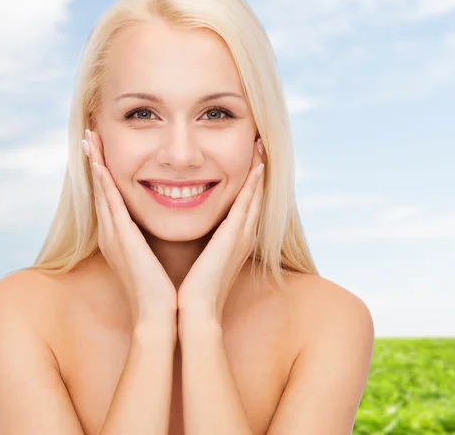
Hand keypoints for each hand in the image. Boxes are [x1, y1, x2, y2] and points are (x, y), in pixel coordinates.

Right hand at [83, 129, 177, 329]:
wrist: (158, 316)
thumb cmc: (160, 289)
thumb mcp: (152, 257)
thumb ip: (150, 239)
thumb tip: (162, 223)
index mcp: (120, 237)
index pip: (110, 196)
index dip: (104, 172)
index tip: (103, 150)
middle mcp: (111, 233)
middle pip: (101, 188)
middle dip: (95, 160)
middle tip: (90, 134)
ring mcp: (113, 234)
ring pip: (102, 190)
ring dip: (96, 162)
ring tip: (90, 138)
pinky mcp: (120, 237)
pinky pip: (110, 203)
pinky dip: (103, 181)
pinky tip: (99, 163)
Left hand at [177, 138, 265, 326]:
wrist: (195, 312)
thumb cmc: (194, 289)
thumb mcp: (202, 259)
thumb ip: (204, 243)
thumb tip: (195, 230)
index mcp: (235, 240)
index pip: (245, 203)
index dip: (251, 180)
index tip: (250, 157)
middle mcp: (243, 235)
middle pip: (256, 195)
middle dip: (259, 169)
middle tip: (261, 142)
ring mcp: (242, 236)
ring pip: (255, 195)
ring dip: (259, 170)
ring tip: (261, 145)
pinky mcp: (234, 237)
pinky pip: (246, 204)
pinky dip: (253, 185)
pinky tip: (256, 167)